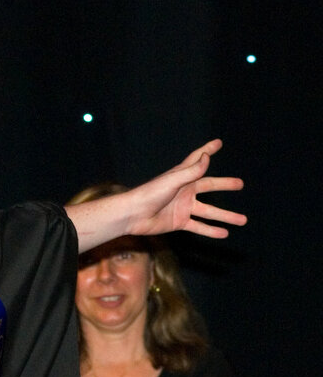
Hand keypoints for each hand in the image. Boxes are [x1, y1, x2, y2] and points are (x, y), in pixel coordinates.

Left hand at [124, 139, 245, 238]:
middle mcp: (184, 191)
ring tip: (243, 220)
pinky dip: (211, 230)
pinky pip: (198, 226)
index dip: (207, 150)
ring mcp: (182, 207)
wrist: (133, 216)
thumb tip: (206, 157)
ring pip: (209, 211)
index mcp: (182, 177)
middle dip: (224, 184)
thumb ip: (191, 171)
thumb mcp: (173, 181)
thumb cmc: (150, 194)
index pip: (197, 160)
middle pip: (209, 186)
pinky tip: (224, 233)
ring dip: (225, 216)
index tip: (218, 143)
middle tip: (240, 184)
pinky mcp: (178, 222)